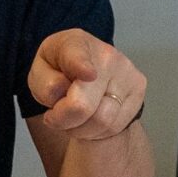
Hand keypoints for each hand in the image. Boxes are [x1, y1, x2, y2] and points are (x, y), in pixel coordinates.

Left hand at [29, 29, 145, 141]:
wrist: (87, 67)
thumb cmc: (60, 69)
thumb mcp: (39, 73)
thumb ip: (44, 84)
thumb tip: (62, 92)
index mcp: (75, 44)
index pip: (77, 58)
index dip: (81, 67)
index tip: (87, 74)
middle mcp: (107, 56)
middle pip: (84, 106)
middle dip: (64, 121)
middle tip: (55, 116)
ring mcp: (127, 72)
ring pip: (102, 122)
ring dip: (81, 129)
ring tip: (73, 117)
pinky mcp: (138, 90)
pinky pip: (115, 126)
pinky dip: (97, 132)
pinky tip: (90, 119)